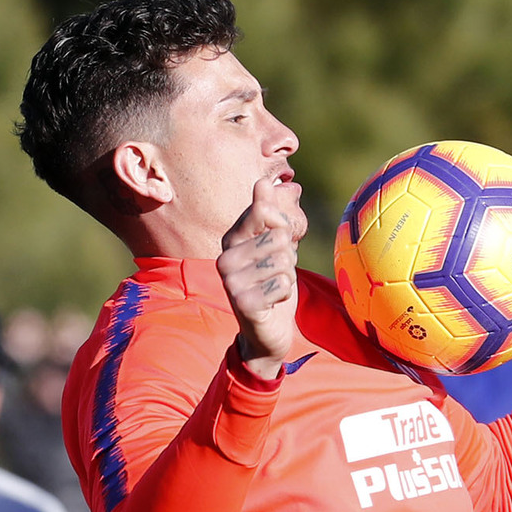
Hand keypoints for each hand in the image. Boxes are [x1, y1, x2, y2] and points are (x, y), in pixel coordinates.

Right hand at [218, 174, 306, 380]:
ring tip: (272, 288)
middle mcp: (224, 258)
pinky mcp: (243, 304)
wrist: (265, 330)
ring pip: (283, 262)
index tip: (277, 246)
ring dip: (287, 277)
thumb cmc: (269, 283)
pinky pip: (283, 284)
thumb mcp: (271, 245)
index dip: (282, 227)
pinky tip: (272, 303)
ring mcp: (231, 282)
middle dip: (287, 258)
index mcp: (230, 239)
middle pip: (278, 237)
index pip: (263, 211)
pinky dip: (285, 294)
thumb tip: (263, 180)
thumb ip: (267, 213)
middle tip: (274, 275)